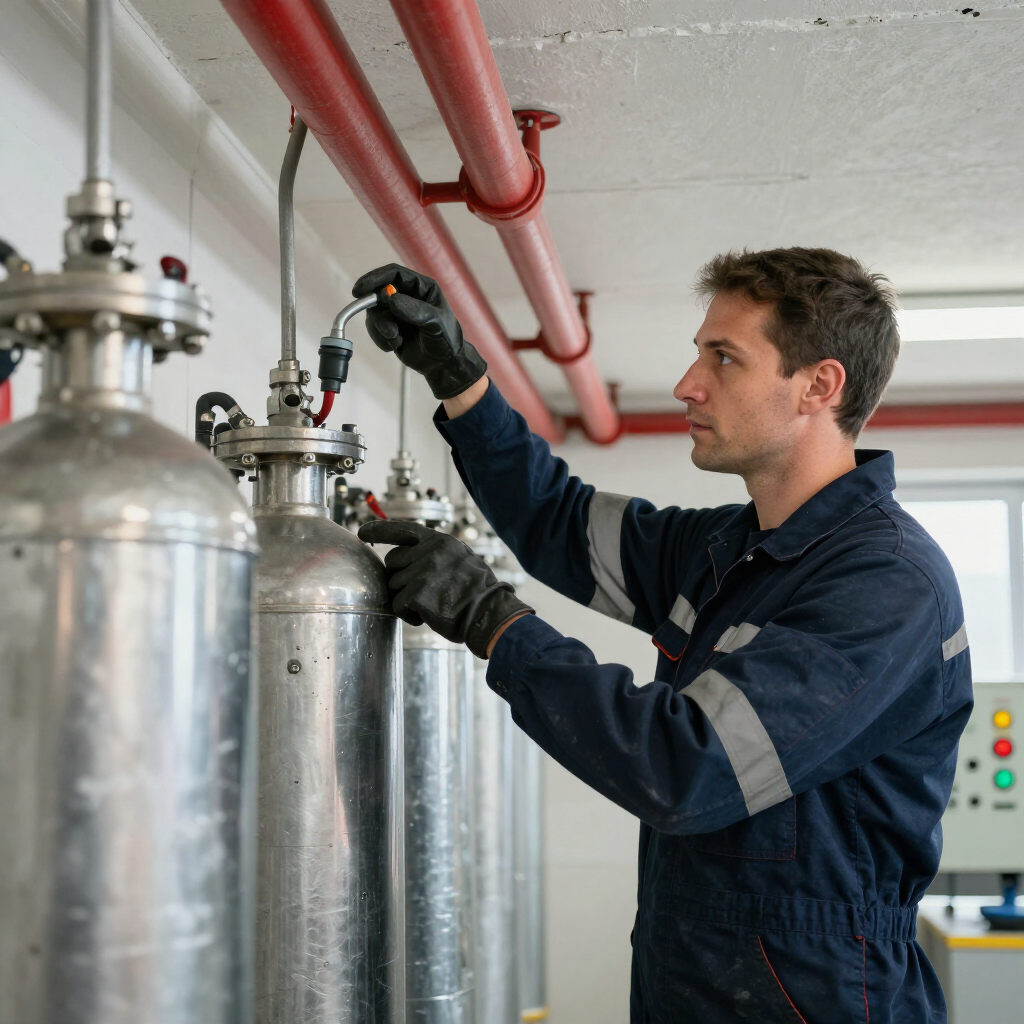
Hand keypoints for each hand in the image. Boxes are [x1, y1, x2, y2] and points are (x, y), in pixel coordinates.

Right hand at [352, 264, 486, 399]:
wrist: (443, 364)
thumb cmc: (446, 340)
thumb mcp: (436, 323)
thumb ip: (415, 310)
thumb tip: (391, 299)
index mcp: (421, 287)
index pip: (393, 274)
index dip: (375, 278)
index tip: (360, 289)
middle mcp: (406, 296)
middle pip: (378, 294)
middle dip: (379, 313)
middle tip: (389, 330)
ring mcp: (396, 312)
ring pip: (374, 313)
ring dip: (381, 329)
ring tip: (397, 340)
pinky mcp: (389, 327)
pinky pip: (374, 328)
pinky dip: (380, 339)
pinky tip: (397, 345)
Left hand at [358, 519, 532, 658]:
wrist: (489, 613)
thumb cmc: (478, 593)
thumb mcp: (461, 560)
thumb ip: (436, 555)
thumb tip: (409, 559)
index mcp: (440, 541)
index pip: (404, 529)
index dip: (380, 530)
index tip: (362, 531)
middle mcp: (429, 551)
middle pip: (392, 562)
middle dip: (399, 579)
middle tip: (419, 594)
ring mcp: (422, 571)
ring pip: (394, 585)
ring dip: (407, 599)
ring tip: (431, 607)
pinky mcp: (416, 592)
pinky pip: (397, 604)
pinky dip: (408, 615)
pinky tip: (427, 618)